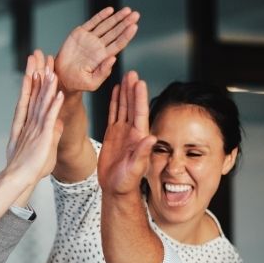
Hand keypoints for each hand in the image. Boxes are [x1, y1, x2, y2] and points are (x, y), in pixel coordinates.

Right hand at [5, 54, 63, 182]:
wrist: (19, 180)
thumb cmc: (31, 168)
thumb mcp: (46, 148)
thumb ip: (52, 133)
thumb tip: (59, 123)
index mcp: (28, 123)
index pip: (32, 97)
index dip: (35, 81)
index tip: (38, 66)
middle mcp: (30, 122)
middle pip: (34, 93)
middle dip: (37, 73)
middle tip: (38, 56)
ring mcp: (35, 128)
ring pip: (42, 102)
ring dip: (47, 84)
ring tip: (50, 68)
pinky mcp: (42, 136)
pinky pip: (50, 117)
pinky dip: (54, 104)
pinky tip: (58, 92)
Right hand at [55, 7, 138, 92]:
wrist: (61, 77)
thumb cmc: (77, 82)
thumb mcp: (92, 83)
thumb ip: (103, 72)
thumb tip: (113, 59)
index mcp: (103, 57)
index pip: (118, 44)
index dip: (126, 35)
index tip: (134, 27)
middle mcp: (99, 47)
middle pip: (115, 32)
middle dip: (125, 23)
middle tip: (135, 15)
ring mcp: (90, 39)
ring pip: (106, 25)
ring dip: (117, 17)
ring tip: (127, 10)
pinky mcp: (80, 33)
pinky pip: (92, 22)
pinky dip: (101, 16)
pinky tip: (110, 10)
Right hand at [97, 71, 153, 196]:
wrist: (116, 189)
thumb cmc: (126, 182)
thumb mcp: (136, 168)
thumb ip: (143, 153)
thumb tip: (151, 138)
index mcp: (138, 137)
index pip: (139, 113)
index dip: (139, 97)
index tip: (139, 82)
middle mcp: (132, 132)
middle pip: (132, 106)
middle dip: (132, 89)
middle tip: (132, 73)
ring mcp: (122, 133)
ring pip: (123, 108)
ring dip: (125, 93)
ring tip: (125, 77)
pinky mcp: (112, 136)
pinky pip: (114, 115)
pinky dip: (115, 103)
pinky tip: (116, 92)